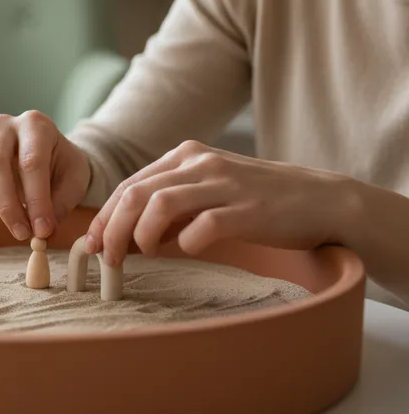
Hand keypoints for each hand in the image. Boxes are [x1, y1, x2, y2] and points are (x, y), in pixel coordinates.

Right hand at [0, 110, 91, 240]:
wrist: (52, 155)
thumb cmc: (61, 167)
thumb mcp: (74, 182)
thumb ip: (60, 204)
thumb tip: (41, 230)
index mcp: (37, 125)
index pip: (31, 162)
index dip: (36, 200)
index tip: (42, 229)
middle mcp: (5, 124)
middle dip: (7, 204)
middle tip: (20, 232)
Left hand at [84, 140, 354, 266]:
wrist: (321, 199)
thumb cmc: (260, 200)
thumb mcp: (209, 191)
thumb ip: (173, 207)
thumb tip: (135, 236)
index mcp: (186, 155)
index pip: (130, 184)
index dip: (105, 216)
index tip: (92, 244)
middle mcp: (200, 163)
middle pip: (136, 193)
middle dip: (112, 228)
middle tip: (106, 257)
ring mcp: (224, 184)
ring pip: (160, 203)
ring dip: (141, 234)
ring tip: (142, 254)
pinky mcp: (248, 209)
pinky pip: (203, 226)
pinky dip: (186, 242)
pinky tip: (187, 250)